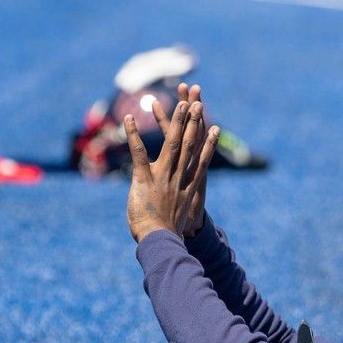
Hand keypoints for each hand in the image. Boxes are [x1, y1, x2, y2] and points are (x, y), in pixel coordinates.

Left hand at [126, 99, 218, 242]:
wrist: (161, 240)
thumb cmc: (168, 232)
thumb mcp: (177, 215)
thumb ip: (178, 203)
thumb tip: (182, 211)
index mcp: (188, 185)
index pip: (200, 158)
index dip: (207, 141)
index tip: (213, 127)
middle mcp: (179, 176)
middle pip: (190, 144)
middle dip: (194, 122)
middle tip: (198, 103)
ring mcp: (163, 175)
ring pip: (172, 143)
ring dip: (175, 121)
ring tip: (180, 103)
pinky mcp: (144, 178)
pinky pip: (138, 152)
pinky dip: (133, 134)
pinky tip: (128, 118)